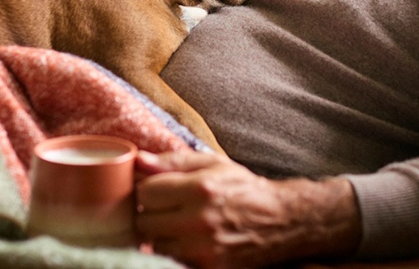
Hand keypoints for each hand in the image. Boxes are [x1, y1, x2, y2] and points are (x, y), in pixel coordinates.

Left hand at [135, 150, 361, 267]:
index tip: (157, 188)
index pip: (146, 192)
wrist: (281, 221)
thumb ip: (173, 161)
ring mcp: (204, 249)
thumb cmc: (242, 187)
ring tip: (177, 221)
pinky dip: (174, 250)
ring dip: (159, 233)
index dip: (147, 189)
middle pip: (144, 221)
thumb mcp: (212, 163)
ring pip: (154, 244)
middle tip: (166, 206)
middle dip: (149, 212)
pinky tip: (187, 238)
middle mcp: (200, 220)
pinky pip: (171, 259)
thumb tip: (138, 159)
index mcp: (200, 188)